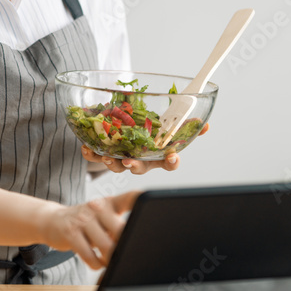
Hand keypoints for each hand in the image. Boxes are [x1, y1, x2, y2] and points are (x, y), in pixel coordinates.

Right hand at [38, 191, 139, 268]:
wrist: (52, 221)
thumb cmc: (86, 222)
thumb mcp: (103, 217)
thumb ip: (119, 225)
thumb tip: (138, 243)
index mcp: (110, 202)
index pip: (130, 197)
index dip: (142, 200)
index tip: (154, 204)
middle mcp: (97, 207)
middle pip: (121, 231)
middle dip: (125, 246)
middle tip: (124, 253)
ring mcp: (83, 219)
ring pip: (106, 247)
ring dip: (110, 259)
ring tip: (108, 259)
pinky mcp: (70, 233)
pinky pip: (91, 257)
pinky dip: (96, 264)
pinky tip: (96, 261)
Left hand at [80, 122, 209, 173]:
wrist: (121, 128)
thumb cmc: (147, 129)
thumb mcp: (167, 123)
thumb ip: (185, 124)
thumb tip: (205, 124)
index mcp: (157, 153)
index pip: (169, 163)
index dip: (171, 162)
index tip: (173, 157)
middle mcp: (140, 159)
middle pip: (140, 167)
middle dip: (135, 166)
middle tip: (131, 162)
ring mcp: (122, 158)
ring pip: (118, 166)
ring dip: (112, 163)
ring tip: (107, 158)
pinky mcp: (104, 154)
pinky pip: (97, 157)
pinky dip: (91, 154)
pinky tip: (86, 147)